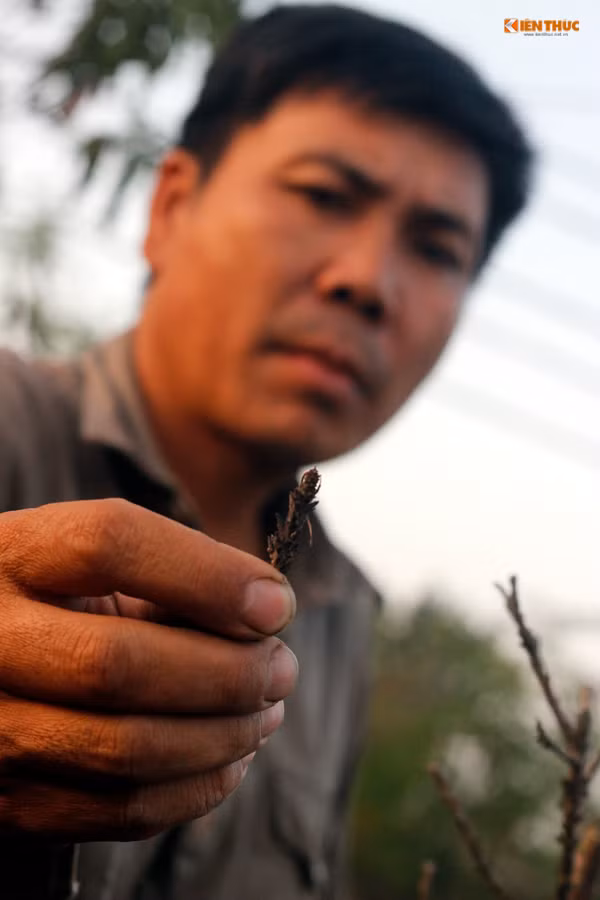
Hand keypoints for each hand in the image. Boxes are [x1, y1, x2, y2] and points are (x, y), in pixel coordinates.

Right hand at [0, 498, 297, 841]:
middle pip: (117, 663)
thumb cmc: (61, 600)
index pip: (109, 544)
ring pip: (123, 749)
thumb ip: (170, 571)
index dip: (209, 576)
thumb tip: (268, 611)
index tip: (278, 605)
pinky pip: (117, 810)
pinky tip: (230, 757)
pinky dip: (196, 789)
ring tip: (266, 713)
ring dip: (223, 736)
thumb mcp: (94, 564)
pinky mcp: (6, 800)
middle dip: (227, 672)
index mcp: (13, 554)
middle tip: (282, 669)